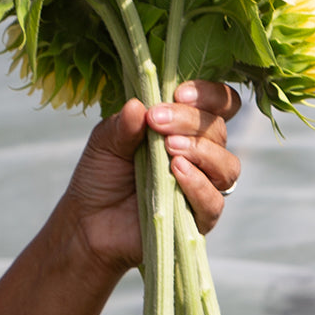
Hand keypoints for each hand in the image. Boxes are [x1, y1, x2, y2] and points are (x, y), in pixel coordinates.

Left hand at [63, 80, 241, 272]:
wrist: (88, 222)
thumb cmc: (101, 176)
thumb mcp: (105, 142)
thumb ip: (123, 124)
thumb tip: (138, 105)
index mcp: (186, 129)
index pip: (220, 104)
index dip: (208, 94)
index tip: (179, 93)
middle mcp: (202, 156)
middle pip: (218, 131)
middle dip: (189, 120)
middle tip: (157, 120)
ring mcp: (203, 187)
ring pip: (227, 165)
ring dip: (200, 151)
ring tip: (169, 148)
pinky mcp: (198, 219)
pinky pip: (213, 201)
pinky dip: (198, 184)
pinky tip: (176, 172)